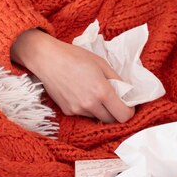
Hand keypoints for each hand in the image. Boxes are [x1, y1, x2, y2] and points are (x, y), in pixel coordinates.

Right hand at [11, 29, 133, 122]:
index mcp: (102, 92)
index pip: (124, 115)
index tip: (127, 103)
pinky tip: (81, 93)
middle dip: (115, 111)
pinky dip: (87, 108)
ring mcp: (77, 110)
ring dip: (101, 110)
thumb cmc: (75, 56)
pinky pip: (84, 115)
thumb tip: (127, 93)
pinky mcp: (67, 112)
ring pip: (97, 118)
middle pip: (111, 120)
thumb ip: (117, 80)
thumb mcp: (102, 63)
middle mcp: (90, 105)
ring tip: (94, 92)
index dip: (129, 110)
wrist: (47, 59)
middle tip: (113, 98)